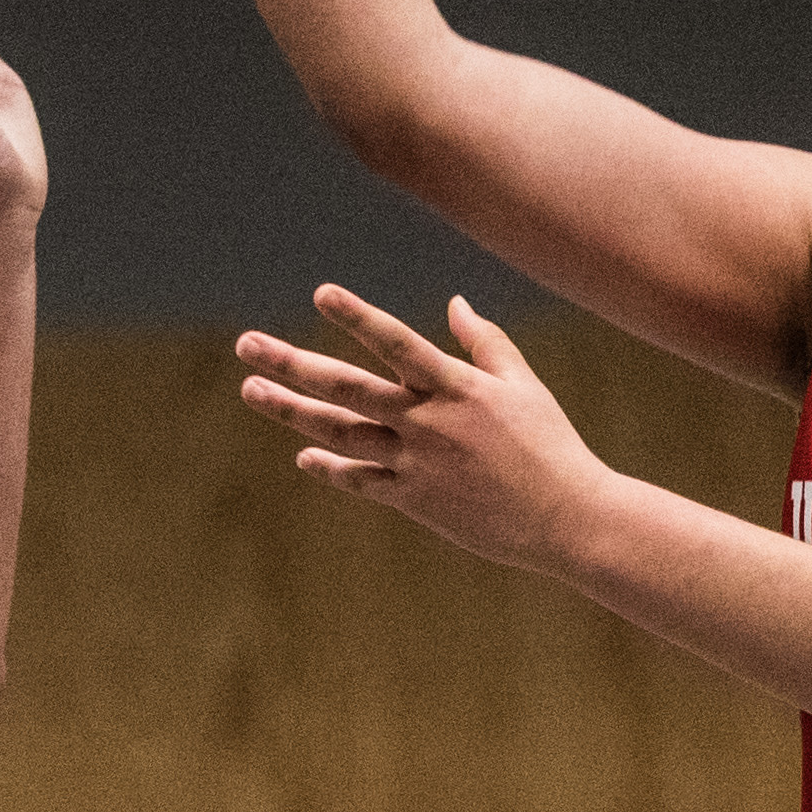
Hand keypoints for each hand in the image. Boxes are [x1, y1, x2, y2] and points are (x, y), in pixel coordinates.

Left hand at [236, 287, 609, 575]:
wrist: (566, 518)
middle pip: (345, 388)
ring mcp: (416, 464)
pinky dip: (330, 467)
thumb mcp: (523, 385)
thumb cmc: (549, 445)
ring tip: (252, 390)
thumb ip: (484, 342)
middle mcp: (427, 422)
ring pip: (339, 433)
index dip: (357, 316)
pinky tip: (303, 453)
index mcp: (454, 387)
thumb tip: (454, 302)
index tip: (320, 293)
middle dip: (291, 363)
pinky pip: (362, 482)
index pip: (395, 342)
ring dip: (290, 411)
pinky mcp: (415, 501)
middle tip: (245, 344)